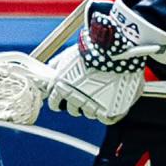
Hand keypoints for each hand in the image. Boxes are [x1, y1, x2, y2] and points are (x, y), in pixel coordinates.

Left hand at [46, 0, 153, 123]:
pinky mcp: (109, 112)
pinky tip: (111, 99)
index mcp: (61, 86)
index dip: (59, 100)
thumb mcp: (69, 54)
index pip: (54, 102)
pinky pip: (104, 118)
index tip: (64, 97)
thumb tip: (48, 69)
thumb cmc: (93, 48)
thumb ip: (57, 64)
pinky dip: (108, 111)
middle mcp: (74, 99)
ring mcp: (92, 107)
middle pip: (72, 109)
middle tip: (87, 91)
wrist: (117, 49)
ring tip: (103, 90)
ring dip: (93, 105)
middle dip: (77, 102)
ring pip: (89, 113)